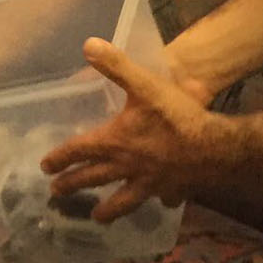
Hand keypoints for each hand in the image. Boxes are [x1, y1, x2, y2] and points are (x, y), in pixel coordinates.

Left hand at [37, 37, 235, 220]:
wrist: (216, 147)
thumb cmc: (177, 116)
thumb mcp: (145, 84)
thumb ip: (116, 66)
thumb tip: (88, 45)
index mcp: (115, 142)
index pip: (79, 150)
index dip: (60, 157)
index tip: (45, 167)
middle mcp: (127, 167)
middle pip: (94, 178)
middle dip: (73, 185)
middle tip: (55, 193)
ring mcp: (150, 183)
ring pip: (123, 200)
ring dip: (108, 209)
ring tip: (97, 218)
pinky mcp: (172, 190)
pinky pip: (162, 198)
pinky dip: (159, 201)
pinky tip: (162, 202)